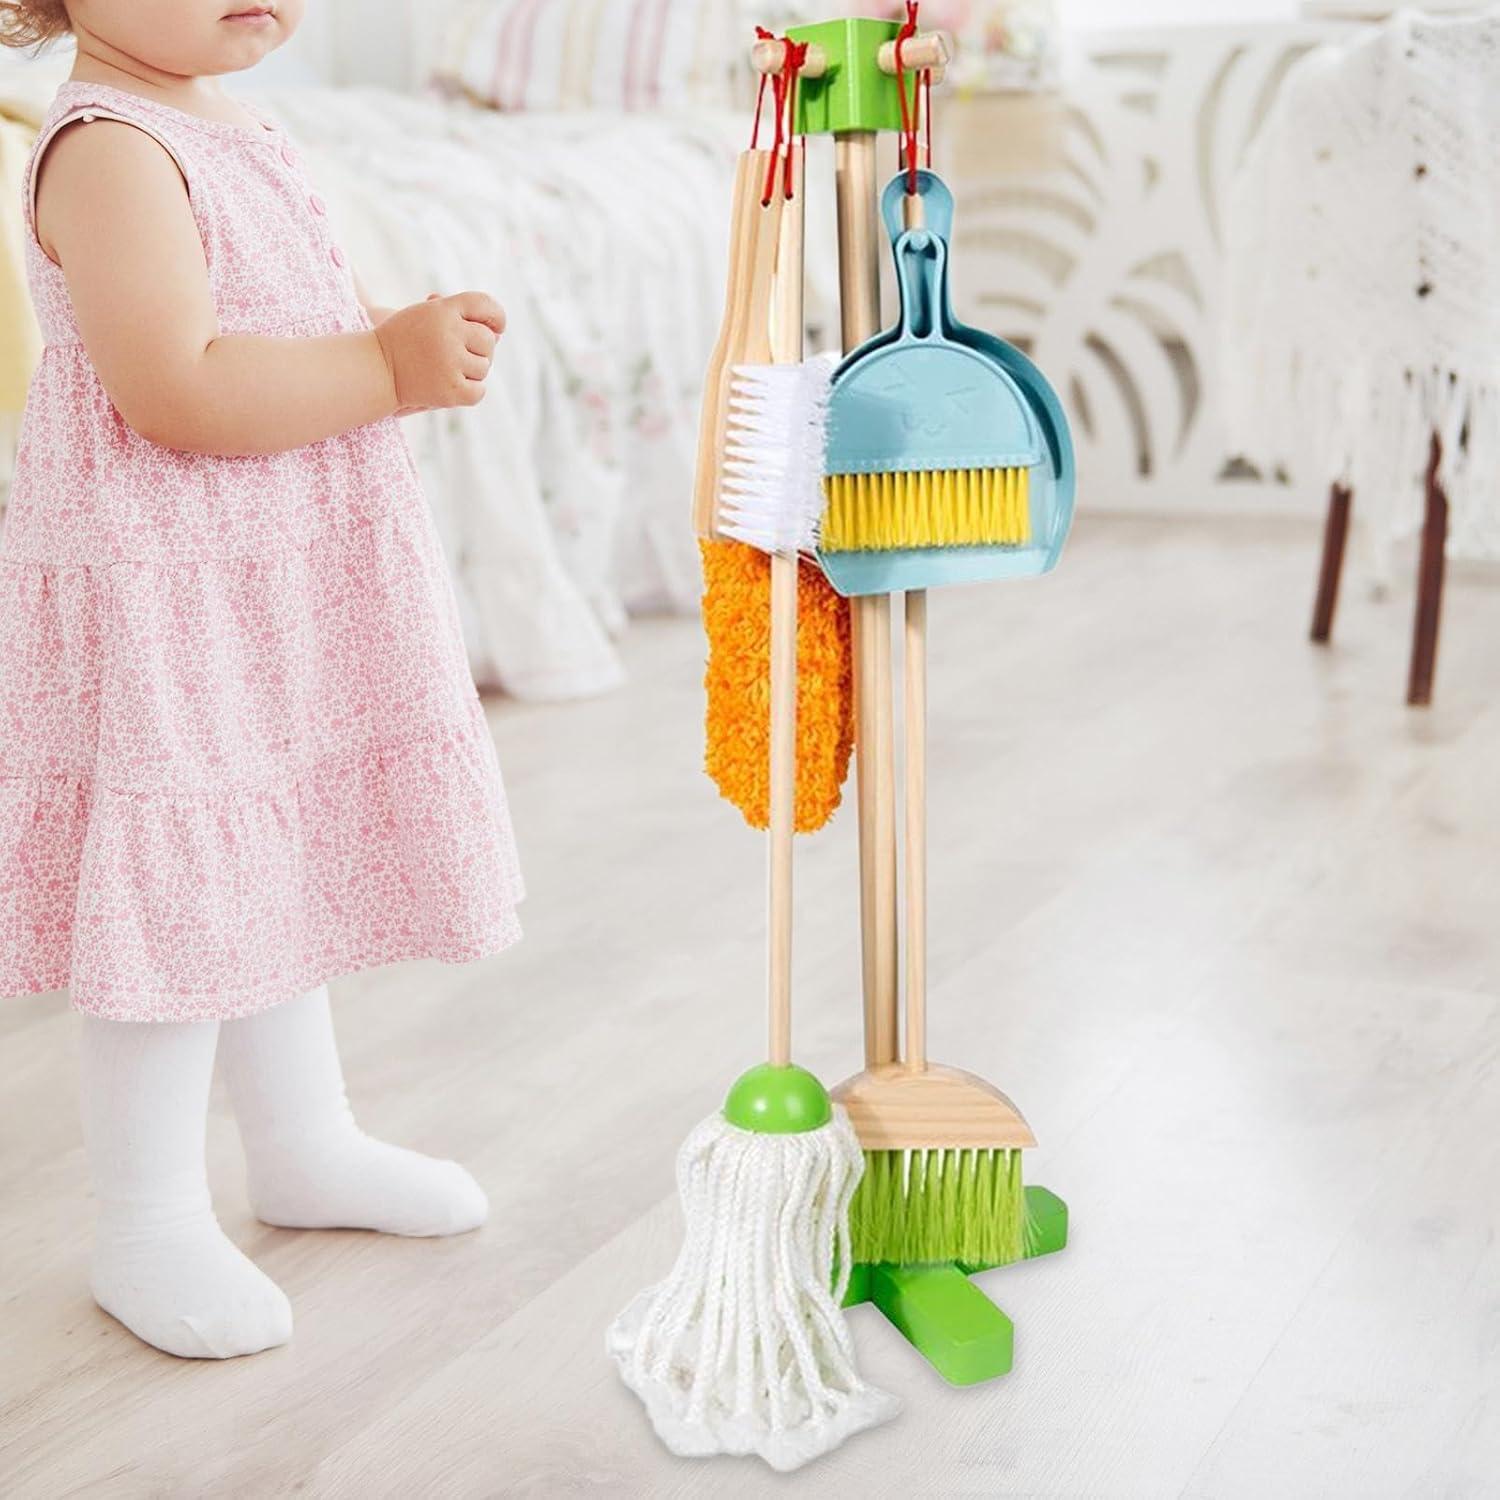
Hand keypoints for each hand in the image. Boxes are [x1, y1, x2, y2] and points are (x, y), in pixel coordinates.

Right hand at [375, 292, 504, 411]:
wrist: (376, 368)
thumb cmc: (404, 341)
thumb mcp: (426, 316)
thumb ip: (458, 317)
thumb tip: (498, 333)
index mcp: (443, 309)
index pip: (484, 304)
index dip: (496, 316)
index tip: (498, 327)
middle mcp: (449, 333)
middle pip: (488, 340)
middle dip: (478, 349)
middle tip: (456, 354)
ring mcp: (450, 362)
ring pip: (484, 367)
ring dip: (471, 371)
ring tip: (445, 369)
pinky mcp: (451, 390)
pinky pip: (479, 391)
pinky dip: (470, 391)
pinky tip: (452, 385)